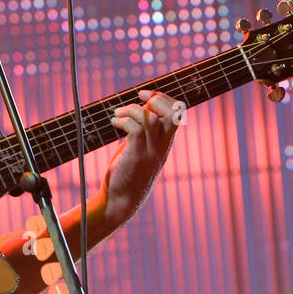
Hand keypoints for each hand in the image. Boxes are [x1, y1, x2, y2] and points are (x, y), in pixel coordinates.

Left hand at [103, 89, 181, 223]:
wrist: (122, 199)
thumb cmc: (128, 172)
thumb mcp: (141, 148)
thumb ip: (145, 131)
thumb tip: (139, 107)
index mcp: (166, 141)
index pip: (178, 112)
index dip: (164, 97)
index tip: (144, 94)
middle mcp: (162, 145)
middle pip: (172, 113)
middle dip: (155, 99)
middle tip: (137, 100)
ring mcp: (151, 151)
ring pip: (150, 118)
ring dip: (132, 109)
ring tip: (118, 114)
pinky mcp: (136, 156)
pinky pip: (135, 130)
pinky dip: (123, 120)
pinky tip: (114, 123)